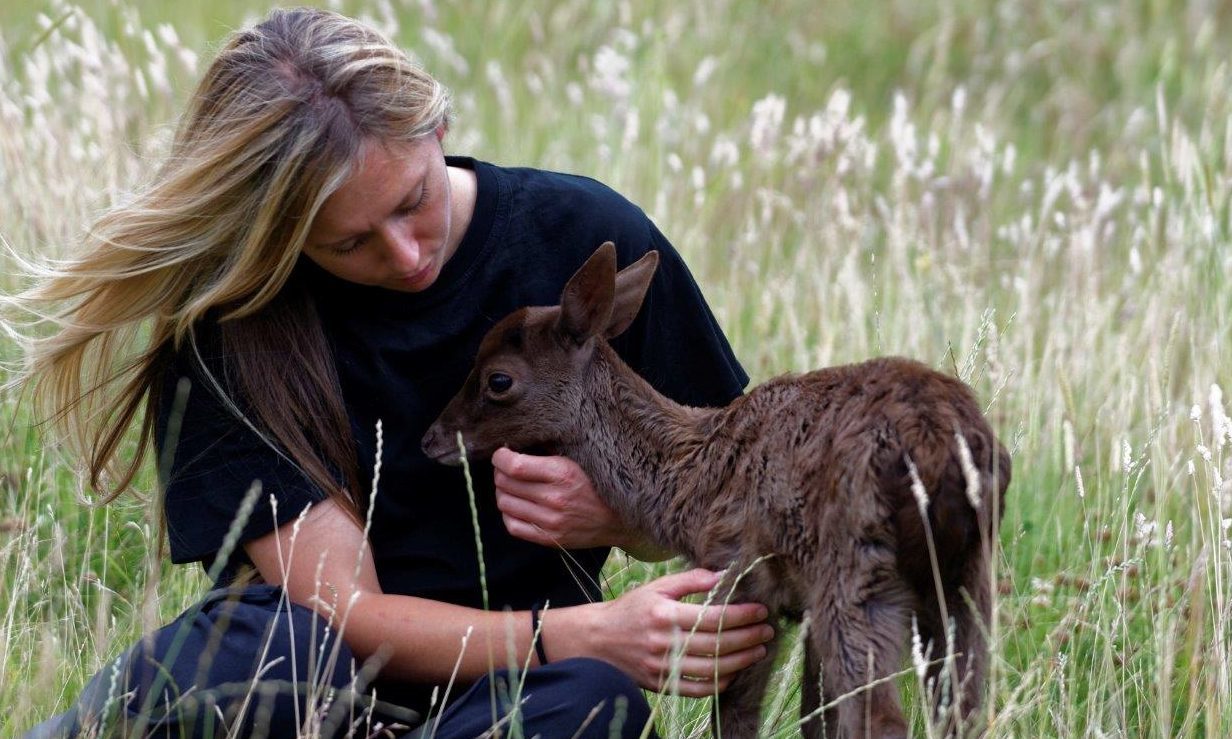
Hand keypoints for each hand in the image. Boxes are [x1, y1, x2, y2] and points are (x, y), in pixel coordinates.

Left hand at [492, 447, 655, 551]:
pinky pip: (513, 526)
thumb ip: (549, 451)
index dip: (500, 457)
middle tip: (506, 468)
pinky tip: (517, 505)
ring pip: (504, 503)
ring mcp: (550, 521)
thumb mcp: (579, 459)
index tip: (501, 453)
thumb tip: (518, 443)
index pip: (513, 465)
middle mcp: (554, 498)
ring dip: (503, 492)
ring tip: (511, 486)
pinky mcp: (549, 538)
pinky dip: (509, 513)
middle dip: (500, 472)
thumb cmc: (598, 484)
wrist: (621, 519)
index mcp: (562, 473)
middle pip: (505, 483)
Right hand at [579, 568, 773, 695]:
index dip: (741, 615)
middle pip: (717, 644)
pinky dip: (719, 683)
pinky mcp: (661, 685)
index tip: (761, 610)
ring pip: (712, 669)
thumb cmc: (631, 609)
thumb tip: (725, 576)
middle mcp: (663, 642)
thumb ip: (691, 580)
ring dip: (742, 661)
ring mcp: (662, 667)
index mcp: (664, 613)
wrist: (597, 640)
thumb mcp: (657, 587)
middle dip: (748, 637)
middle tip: (768, 630)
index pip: (712, 616)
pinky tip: (734, 672)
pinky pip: (697, 689)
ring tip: (759, 650)